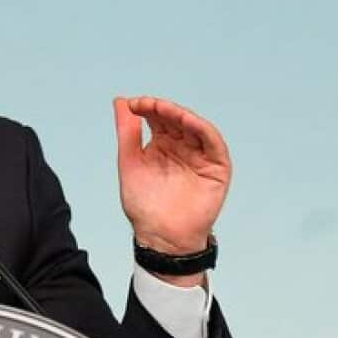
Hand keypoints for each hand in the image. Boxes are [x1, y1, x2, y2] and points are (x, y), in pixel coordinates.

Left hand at [114, 96, 231, 285]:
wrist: (160, 236)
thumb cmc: (144, 205)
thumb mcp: (130, 162)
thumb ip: (127, 132)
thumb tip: (120, 101)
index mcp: (162, 144)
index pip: (157, 118)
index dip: (147, 107)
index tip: (132, 104)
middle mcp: (182, 147)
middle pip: (176, 119)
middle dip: (162, 109)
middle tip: (146, 104)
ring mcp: (200, 156)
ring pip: (195, 127)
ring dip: (181, 115)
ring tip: (164, 109)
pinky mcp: (217, 167)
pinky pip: (213, 143)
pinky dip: (202, 129)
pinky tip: (187, 121)